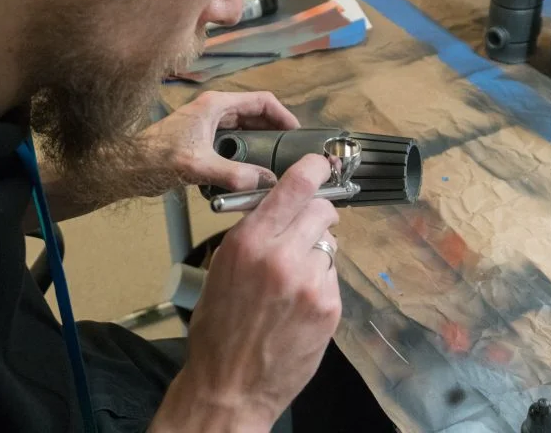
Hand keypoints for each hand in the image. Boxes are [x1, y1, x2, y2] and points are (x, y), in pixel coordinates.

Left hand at [142, 91, 299, 191]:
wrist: (127, 168)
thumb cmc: (155, 158)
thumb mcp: (198, 166)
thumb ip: (233, 173)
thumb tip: (264, 182)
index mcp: (215, 105)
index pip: (262, 100)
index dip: (283, 115)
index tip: (297, 133)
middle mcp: (213, 111)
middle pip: (256, 115)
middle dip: (276, 131)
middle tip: (291, 152)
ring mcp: (207, 126)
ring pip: (245, 130)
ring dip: (262, 144)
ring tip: (276, 163)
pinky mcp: (202, 142)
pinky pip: (233, 144)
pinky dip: (246, 154)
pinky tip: (251, 172)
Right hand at [151, 155, 341, 430]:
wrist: (230, 386)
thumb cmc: (218, 330)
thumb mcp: (222, 269)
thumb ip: (253, 234)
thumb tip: (280, 208)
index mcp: (249, 242)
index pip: (295, 186)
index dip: (313, 169)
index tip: (321, 164)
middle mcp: (282, 256)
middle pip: (322, 209)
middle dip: (318, 214)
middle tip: (309, 227)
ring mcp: (310, 282)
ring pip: (329, 245)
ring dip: (317, 253)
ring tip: (293, 281)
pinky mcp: (328, 306)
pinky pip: (332, 277)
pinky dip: (320, 283)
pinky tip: (300, 305)